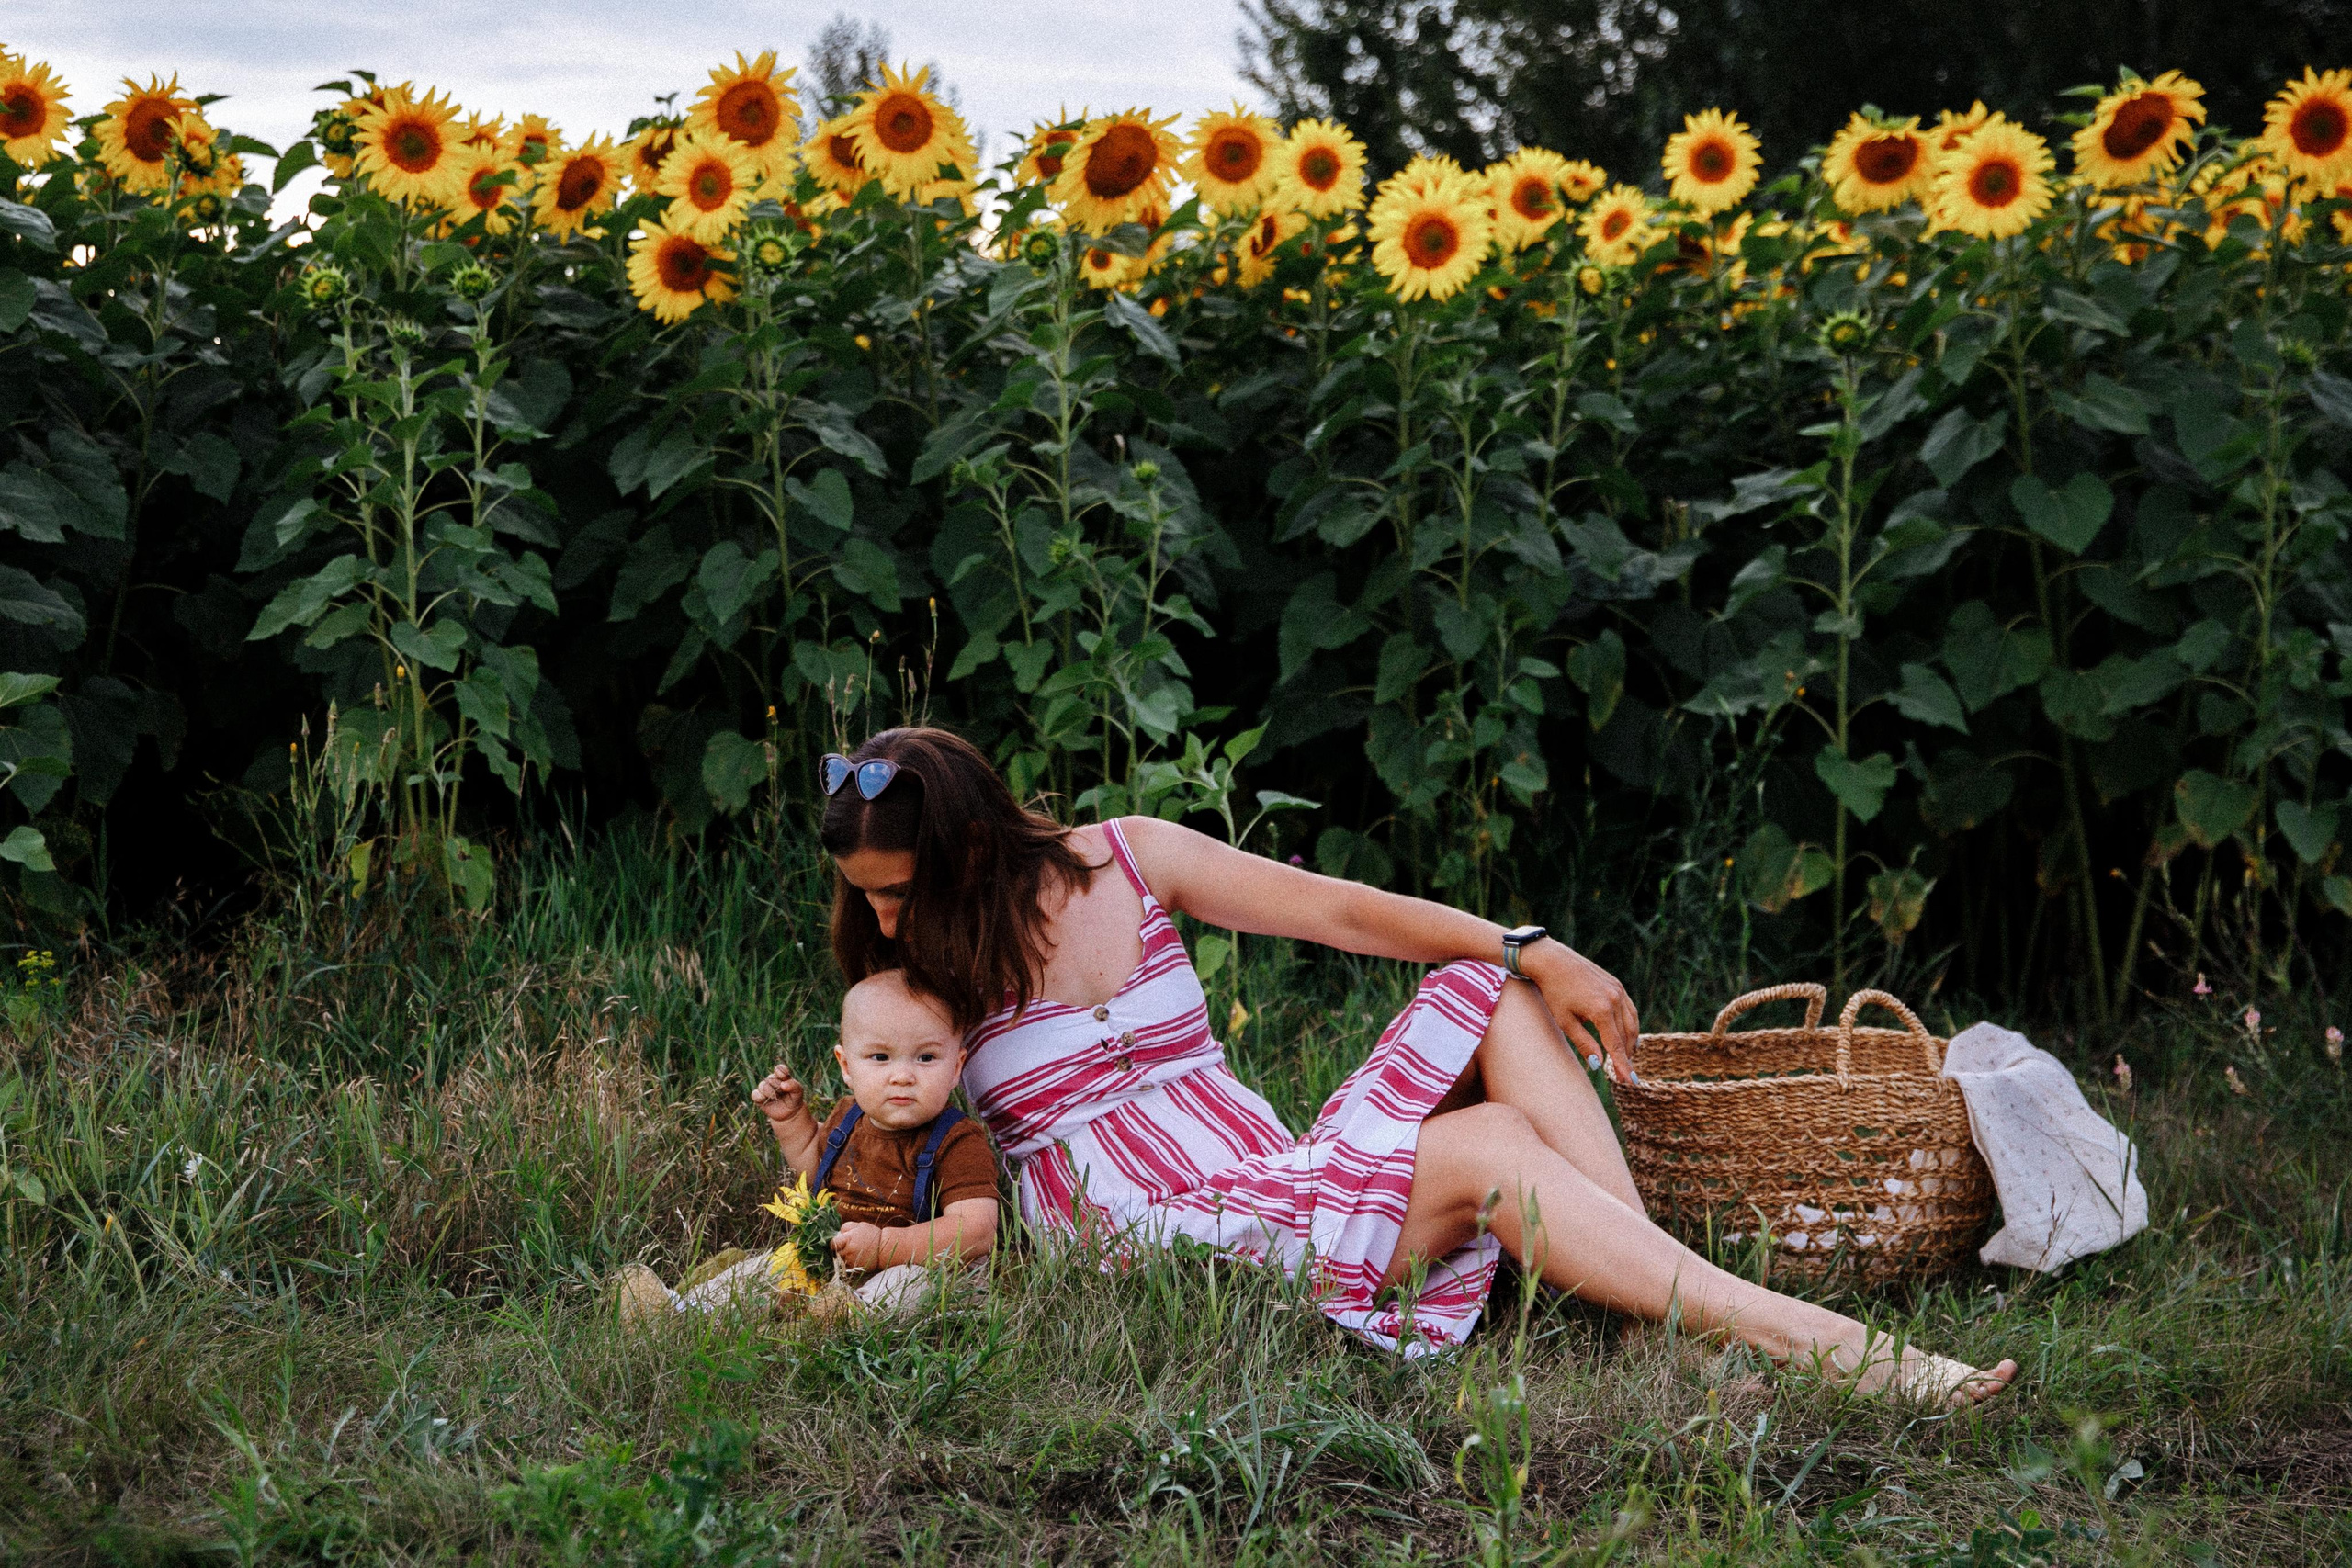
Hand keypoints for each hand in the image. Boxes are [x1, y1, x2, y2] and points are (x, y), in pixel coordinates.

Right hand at [750, 1063, 806, 1127]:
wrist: (789, 1112)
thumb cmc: (794, 1099)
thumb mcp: (798, 1091)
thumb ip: (793, 1085)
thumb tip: (783, 1084)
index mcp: (782, 1076)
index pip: (779, 1069)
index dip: (780, 1071)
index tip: (785, 1076)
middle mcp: (772, 1080)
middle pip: (771, 1079)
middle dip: (777, 1087)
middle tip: (783, 1093)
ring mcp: (764, 1088)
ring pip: (762, 1086)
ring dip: (770, 1092)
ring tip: (776, 1098)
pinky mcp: (759, 1097)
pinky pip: (755, 1094)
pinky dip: (760, 1096)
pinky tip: (766, 1099)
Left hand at [830, 1221, 884, 1271]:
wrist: (884, 1249)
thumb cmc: (872, 1235)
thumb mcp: (860, 1225)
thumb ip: (846, 1227)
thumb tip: (838, 1233)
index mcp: (848, 1239)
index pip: (833, 1243)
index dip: (835, 1242)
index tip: (840, 1241)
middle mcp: (848, 1250)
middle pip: (836, 1252)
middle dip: (840, 1249)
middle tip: (848, 1247)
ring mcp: (851, 1260)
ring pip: (840, 1260)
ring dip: (844, 1256)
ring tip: (854, 1252)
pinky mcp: (854, 1268)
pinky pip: (846, 1266)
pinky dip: (849, 1262)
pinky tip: (856, 1258)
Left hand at [1528, 940, 1639, 1084]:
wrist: (1552, 960)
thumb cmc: (1554, 992)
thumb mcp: (1565, 1021)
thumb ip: (1584, 1044)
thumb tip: (1599, 1064)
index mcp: (1601, 1011)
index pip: (1616, 1045)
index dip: (1623, 1065)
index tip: (1630, 1081)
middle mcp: (1614, 999)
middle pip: (1626, 1036)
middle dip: (1626, 1056)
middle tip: (1624, 1075)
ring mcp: (1618, 990)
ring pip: (1632, 1023)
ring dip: (1631, 1042)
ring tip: (1625, 1058)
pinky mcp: (1617, 984)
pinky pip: (1629, 1010)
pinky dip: (1630, 1025)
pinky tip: (1628, 1036)